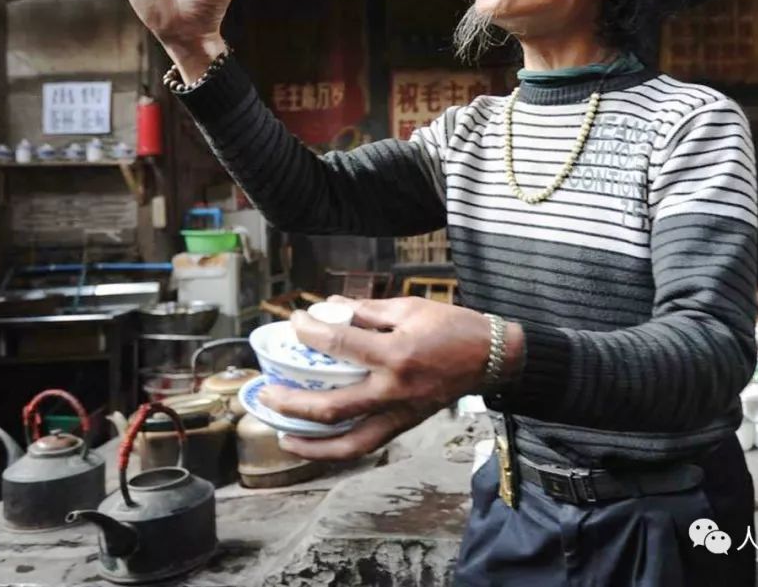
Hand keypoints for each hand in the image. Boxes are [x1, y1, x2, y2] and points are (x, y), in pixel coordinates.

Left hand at [259, 295, 522, 459]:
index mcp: (396, 355)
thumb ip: (367, 311)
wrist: (490, 358)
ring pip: (348, 443)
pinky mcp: (405, 425)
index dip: (310, 332)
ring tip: (281, 435)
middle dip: (292, 403)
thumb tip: (330, 309)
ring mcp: (400, 414)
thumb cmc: (453, 328)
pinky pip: (366, 444)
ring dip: (310, 443)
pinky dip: (337, 449)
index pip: (340, 346)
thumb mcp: (409, 308)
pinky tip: (316, 443)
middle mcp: (394, 391)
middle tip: (266, 393)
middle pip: (332, 408)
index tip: (296, 321)